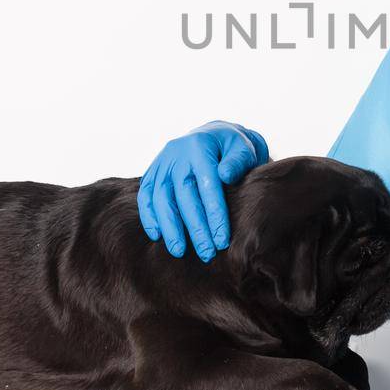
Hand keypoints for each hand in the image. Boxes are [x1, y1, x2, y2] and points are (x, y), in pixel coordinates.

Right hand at [138, 120, 269, 261]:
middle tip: (206, 253)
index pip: (207, 185)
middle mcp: (177, 153)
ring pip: (160, 197)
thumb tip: (225, 175)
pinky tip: (157, 236)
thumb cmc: (233, 148)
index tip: (221, 240)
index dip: (214, 215)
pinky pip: (145, 195)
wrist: (214, 136)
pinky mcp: (153, 172)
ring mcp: (162, 162)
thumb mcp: (243, 149)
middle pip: (183, 195)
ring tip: (179, 251)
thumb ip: (238, 162)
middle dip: (194, 228)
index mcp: (200, 146)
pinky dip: (149, 216)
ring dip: (169, 227)